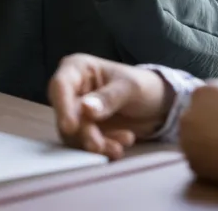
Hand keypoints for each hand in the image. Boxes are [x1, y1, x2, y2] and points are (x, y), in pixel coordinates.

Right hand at [48, 53, 172, 159]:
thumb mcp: (130, 87)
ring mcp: (78, 112)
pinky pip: (86, 144)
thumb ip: (109, 98)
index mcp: (77, 69)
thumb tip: (86, 110)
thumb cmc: (142, 85)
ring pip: (75, 133)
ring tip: (117, 148)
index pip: (60, 85)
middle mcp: (72, 90)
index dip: (62, 106)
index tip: (71, 127)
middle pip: (66, 114)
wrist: (157, 105)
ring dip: (95, 143)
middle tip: (99, 146)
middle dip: (84, 132)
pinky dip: (102, 148)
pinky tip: (119, 147)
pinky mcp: (86, 130)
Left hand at [178, 82, 217, 188]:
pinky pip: (198, 160)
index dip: (217, 107)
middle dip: (206, 125)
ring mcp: (187, 140)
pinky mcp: (192, 163)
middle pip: (194, 118)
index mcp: (203, 93)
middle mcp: (189, 114)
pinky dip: (208, 162)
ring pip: (192, 140)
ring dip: (204, 143)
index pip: (204, 97)